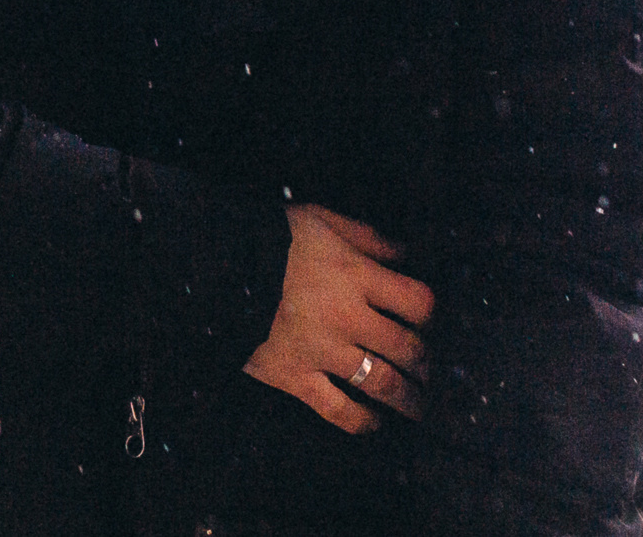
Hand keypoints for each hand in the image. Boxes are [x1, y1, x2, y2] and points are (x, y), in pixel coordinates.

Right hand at [243, 204, 434, 434]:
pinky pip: (339, 411)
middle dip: (425, 363)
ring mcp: (319, 349)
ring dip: (408, 399)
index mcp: (354, 274)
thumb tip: (404, 253)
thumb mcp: (320, 220)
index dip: (429, 314)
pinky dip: (363, 422)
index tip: (424, 320)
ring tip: (415, 404)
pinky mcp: (294, 375)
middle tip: (427, 369)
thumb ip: (367, 236)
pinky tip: (374, 421)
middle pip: (409, 349)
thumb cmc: (271, 240)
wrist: (214, 267)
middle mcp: (344, 315)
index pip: (419, 303)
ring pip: (383, 385)